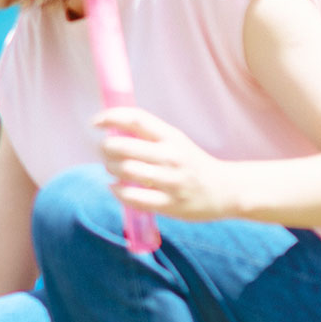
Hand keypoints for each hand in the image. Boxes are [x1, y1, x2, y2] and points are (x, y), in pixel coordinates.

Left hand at [94, 107, 237, 220]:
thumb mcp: (176, 141)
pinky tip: (115, 187)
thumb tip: (111, 128)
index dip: (111, 117)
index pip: (136, 119)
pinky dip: (117, 191)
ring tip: (111, 168)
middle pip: (124, 146)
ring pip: (125, 170)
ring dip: (110, 168)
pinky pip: (132, 197)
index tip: (95, 123)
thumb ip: (149, 135)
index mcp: (171, 136)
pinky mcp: (169, 204)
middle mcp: (171, 156)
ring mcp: (170, 181)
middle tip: (103, 151)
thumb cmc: (192, 164)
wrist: (225, 190)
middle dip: (105, 148)